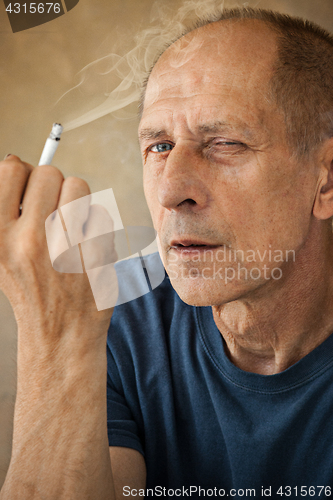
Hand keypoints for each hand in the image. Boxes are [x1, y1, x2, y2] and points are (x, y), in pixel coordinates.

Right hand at [0, 155, 116, 349]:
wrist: (60, 335)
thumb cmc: (31, 288)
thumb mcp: (0, 254)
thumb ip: (6, 209)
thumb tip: (17, 162)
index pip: (11, 170)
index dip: (24, 171)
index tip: (31, 186)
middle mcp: (30, 240)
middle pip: (50, 173)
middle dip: (54, 185)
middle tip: (54, 208)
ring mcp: (66, 248)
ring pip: (79, 187)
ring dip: (76, 201)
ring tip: (71, 226)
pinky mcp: (96, 255)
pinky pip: (100, 213)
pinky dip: (94, 225)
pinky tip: (85, 246)